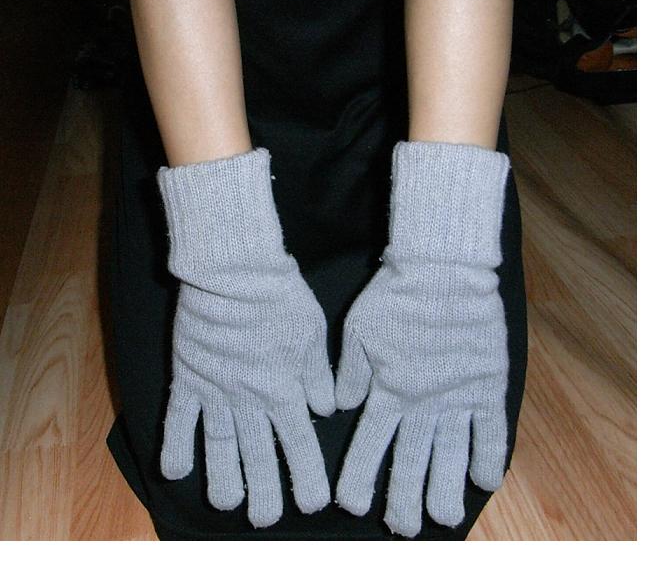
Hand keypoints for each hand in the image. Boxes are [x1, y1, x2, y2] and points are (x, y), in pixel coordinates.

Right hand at [157, 148, 334, 527]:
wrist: (235, 270)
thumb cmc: (281, 296)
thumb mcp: (314, 334)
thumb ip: (319, 377)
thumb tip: (325, 412)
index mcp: (285, 390)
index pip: (298, 444)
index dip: (306, 477)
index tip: (313, 504)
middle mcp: (249, 398)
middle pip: (256, 455)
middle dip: (264, 490)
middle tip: (265, 520)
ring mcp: (216, 389)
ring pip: (219, 445)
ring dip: (222, 477)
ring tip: (226, 503)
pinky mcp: (188, 375)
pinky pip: (180, 418)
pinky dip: (176, 445)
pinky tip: (175, 472)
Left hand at [334, 140, 510, 537]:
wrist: (442, 268)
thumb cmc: (395, 294)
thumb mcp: (357, 330)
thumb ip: (350, 372)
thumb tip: (341, 406)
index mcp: (386, 391)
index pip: (370, 446)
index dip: (362, 478)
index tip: (354, 505)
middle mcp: (421, 403)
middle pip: (412, 462)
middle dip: (405, 499)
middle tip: (404, 526)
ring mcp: (456, 396)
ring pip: (450, 456)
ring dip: (444, 490)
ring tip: (441, 517)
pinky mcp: (486, 385)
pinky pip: (490, 430)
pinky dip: (489, 457)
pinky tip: (486, 483)